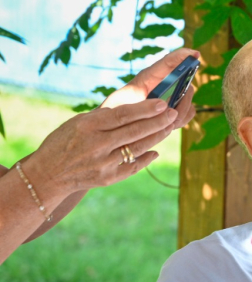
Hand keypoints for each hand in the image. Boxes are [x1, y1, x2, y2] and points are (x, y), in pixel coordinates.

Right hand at [24, 99, 179, 197]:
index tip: (163, 103)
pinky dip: (146, 158)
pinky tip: (156, 150)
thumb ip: (105, 117)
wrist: (48, 174)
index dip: (145, 109)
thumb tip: (135, 108)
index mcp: (89, 126)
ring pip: (138, 148)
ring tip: (169, 127)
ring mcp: (104, 163)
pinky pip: (133, 167)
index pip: (123, 115)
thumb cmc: (64, 142)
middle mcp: (97, 145)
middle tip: (173, 113)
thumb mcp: (78, 122)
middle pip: (135, 131)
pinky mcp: (108, 178)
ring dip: (157, 137)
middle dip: (158, 122)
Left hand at [101, 47, 198, 129]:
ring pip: (189, 99)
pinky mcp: (175, 110)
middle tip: (172, 110)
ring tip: (167, 121)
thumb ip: (146, 101)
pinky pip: (188, 113)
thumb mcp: (125, 101)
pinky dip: (181, 120)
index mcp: (149, 77)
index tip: (195, 54)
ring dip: (181, 111)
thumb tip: (170, 108)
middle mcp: (163, 83)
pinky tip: (169, 125)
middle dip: (184, 97)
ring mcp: (171, 96)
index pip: (168, 61)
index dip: (183, 55)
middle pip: (186, 82)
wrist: (114, 126)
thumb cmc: (116, 110)